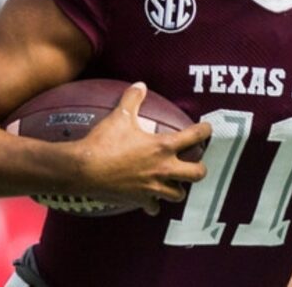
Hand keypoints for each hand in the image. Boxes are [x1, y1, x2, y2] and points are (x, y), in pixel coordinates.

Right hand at [73, 82, 210, 215]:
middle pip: (197, 174)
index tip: (207, 129)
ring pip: (178, 194)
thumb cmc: (104, 142)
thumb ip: (133, 99)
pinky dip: (154, 204)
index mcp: (163, 147)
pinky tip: (151, 199)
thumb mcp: (120, 116)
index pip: (194, 138)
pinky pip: (154, 207)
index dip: (205, 131)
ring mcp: (153, 188)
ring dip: (178, 188)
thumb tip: (140, 84)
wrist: (83, 170)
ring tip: (174, 181)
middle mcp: (163, 169)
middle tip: (194, 162)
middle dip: (199, 168)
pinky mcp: (139, 200)